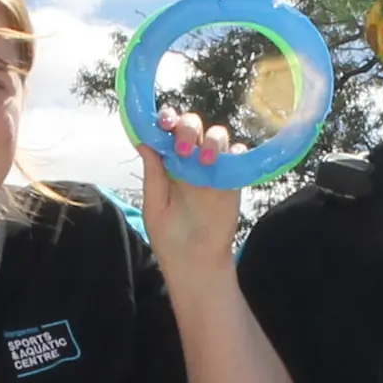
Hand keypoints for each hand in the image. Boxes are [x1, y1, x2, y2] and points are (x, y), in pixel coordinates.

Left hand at [133, 103, 245, 271]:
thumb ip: (152, 174)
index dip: (167, 119)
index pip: (167, 131)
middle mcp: (190, 160)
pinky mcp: (233, 179)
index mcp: (167, 163)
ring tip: (205, 160)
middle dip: (189, 127)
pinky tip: (227, 164)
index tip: (164, 123)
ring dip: (212, 140)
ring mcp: (214, 168)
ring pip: (218, 135)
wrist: (196, 263)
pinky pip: (239, 156)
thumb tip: (143, 141)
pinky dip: (236, 152)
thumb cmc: (170, 237)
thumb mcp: (155, 206)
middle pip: (193, 125)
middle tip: (184, 148)